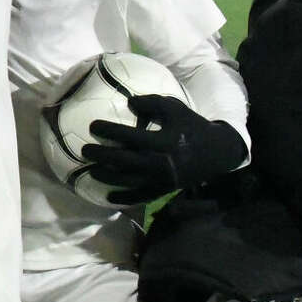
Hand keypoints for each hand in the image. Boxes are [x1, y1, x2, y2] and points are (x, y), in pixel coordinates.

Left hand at [82, 93, 247, 205]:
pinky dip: (124, 198)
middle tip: (85, 150)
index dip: (109, 131)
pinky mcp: (164, 190)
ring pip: (128, 181)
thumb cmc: (191, 126)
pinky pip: (141, 197)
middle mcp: (161, 162)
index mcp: (163, 141)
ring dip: (107, 177)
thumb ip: (152, 103)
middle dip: (101, 155)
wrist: (216, 152)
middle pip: (123, 160)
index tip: (93, 126)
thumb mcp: (175, 109)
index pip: (129, 136)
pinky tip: (108, 197)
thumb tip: (129, 103)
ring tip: (92, 170)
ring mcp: (162, 179)